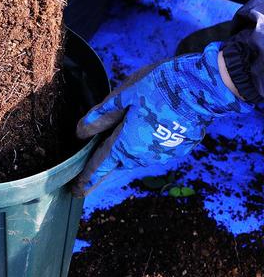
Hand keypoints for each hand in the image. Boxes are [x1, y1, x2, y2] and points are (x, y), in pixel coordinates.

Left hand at [73, 42, 253, 196]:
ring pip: (133, 162)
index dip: (86, 178)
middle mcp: (143, 156)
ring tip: (105, 169)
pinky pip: (150, 154)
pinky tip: (134, 149)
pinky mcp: (176, 149)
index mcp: (127, 144)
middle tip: (83, 189)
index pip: (101, 165)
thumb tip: (80, 133)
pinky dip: (138, 154)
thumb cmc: (159, 87)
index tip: (75, 190)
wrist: (202, 89)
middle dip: (99, 179)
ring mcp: (162, 155)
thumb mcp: (124, 95)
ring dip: (119, 165)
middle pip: (115, 169)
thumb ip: (101, 116)